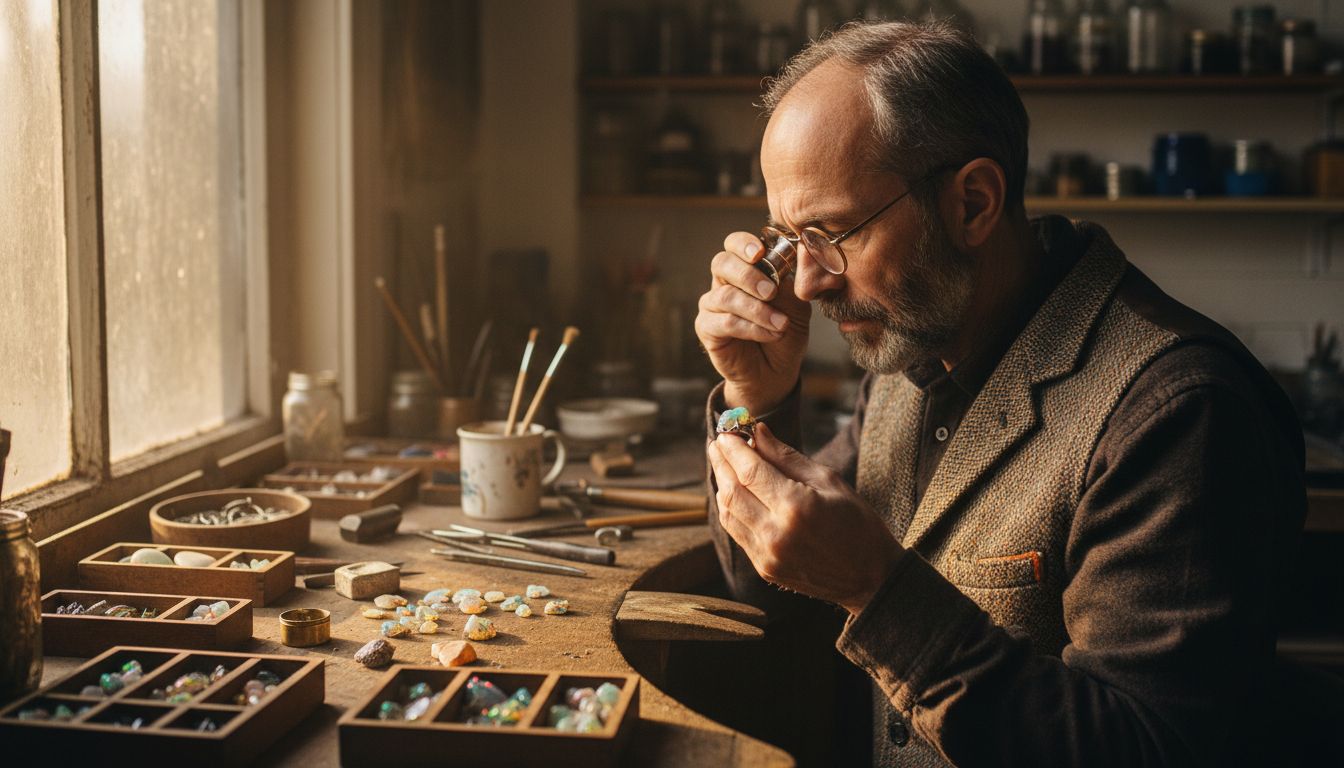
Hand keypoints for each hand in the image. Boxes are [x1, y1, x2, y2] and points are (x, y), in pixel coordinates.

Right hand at [695, 231, 810, 414]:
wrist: (776, 371)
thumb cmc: (784, 332)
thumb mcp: (797, 306)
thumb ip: (791, 283)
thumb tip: (795, 257)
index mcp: (746, 269)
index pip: (734, 245)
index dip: (743, 244)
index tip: (760, 253)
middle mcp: (724, 283)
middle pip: (722, 263)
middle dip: (748, 275)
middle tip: (771, 292)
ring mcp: (712, 305)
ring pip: (726, 296)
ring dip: (757, 310)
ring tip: (780, 325)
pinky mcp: (707, 328)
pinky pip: (726, 322)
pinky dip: (752, 328)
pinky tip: (770, 334)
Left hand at [707, 422, 901, 614]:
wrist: (871, 577)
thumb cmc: (857, 523)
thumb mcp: (829, 481)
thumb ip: (787, 457)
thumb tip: (757, 433)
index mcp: (796, 507)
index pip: (750, 471)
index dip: (733, 449)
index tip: (726, 432)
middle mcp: (775, 534)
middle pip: (732, 491)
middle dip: (722, 463)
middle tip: (718, 444)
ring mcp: (767, 556)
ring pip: (728, 513)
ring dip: (722, 485)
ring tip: (723, 464)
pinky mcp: (764, 569)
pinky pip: (736, 532)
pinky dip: (731, 509)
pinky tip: (734, 493)